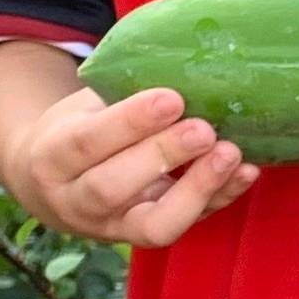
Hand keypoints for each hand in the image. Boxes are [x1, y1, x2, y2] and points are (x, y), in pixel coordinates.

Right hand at [8, 78, 248, 245]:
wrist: (54, 187)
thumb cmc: (78, 131)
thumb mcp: (81, 108)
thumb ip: (118, 95)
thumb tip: (182, 60)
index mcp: (52, 158)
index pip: (86, 142)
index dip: (130, 122)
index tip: (171, 98)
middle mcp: (76, 202)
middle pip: (113, 187)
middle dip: (162, 155)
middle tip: (204, 129)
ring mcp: (113, 228)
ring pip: (153, 224)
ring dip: (198, 189)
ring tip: (230, 153)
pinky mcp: (146, 238)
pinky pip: (186, 226)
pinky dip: (220, 199)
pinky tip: (247, 172)